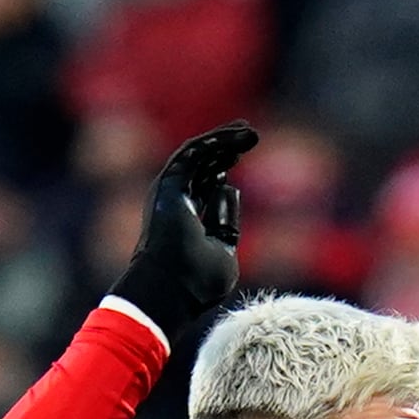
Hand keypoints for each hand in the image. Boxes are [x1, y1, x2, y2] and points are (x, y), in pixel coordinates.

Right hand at [108, 120, 254, 338]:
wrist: (173, 288)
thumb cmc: (197, 283)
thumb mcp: (224, 253)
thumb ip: (228, 224)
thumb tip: (229, 188)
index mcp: (187, 223)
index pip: (206, 189)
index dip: (221, 172)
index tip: (237, 157)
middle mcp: (177, 204)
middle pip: (203, 168)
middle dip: (226, 149)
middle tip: (249, 134)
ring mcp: (171, 194)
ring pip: (199, 157)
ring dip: (224, 141)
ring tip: (249, 130)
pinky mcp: (169, 184)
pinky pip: (193, 155)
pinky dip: (213, 143)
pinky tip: (234, 136)